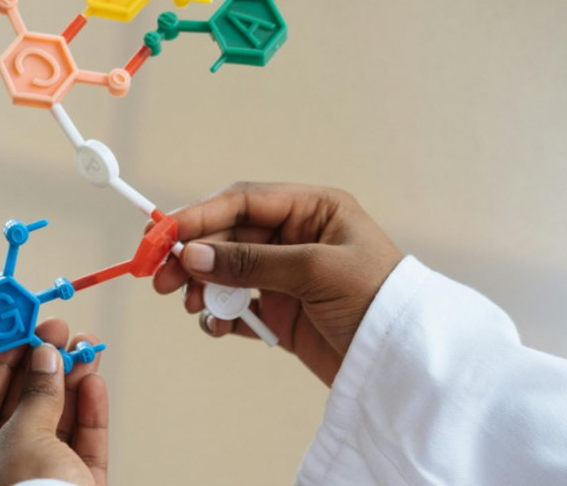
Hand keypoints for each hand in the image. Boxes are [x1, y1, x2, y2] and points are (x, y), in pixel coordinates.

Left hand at [0, 318, 107, 485]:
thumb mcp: (24, 445)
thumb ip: (37, 398)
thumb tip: (45, 358)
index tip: (17, 329)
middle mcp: (1, 478)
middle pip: (21, 409)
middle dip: (43, 367)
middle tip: (58, 332)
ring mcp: (42, 484)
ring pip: (58, 422)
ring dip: (72, 382)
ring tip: (86, 348)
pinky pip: (83, 445)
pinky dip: (90, 412)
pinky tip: (94, 382)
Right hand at [153, 182, 402, 385]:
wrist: (404, 364)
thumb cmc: (377, 300)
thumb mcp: (315, 270)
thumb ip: (251, 262)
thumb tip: (193, 255)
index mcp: (312, 210)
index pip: (244, 201)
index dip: (200, 215)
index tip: (164, 233)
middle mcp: (295, 238)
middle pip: (228, 237)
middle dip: (194, 256)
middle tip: (161, 278)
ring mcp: (286, 276)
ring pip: (227, 272)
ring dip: (204, 287)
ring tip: (192, 305)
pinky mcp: (282, 312)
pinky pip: (238, 306)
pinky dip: (221, 315)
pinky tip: (217, 326)